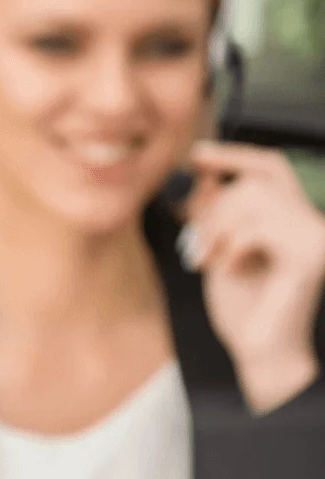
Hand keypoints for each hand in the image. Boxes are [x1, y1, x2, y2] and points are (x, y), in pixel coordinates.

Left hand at [181, 140, 324, 413]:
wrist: (260, 351)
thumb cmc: (242, 304)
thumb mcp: (217, 245)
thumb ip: (213, 211)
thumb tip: (199, 173)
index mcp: (293, 216)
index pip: (271, 167)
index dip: (234, 155)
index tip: (196, 155)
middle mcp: (314, 221)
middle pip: (257, 178)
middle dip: (215, 203)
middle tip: (194, 236)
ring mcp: (316, 235)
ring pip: (254, 197)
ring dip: (217, 227)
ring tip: (208, 260)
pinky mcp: (311, 254)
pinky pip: (257, 228)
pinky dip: (231, 247)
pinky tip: (231, 270)